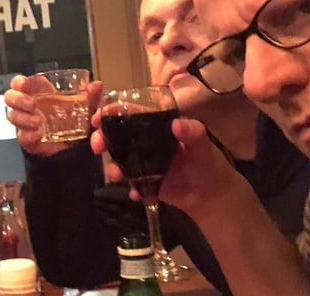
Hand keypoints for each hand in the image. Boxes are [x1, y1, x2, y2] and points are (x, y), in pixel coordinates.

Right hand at [5, 75, 101, 154]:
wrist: (71, 146)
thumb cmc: (73, 119)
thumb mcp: (85, 106)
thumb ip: (91, 96)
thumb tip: (96, 85)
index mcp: (38, 92)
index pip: (19, 82)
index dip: (18, 82)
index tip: (24, 85)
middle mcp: (27, 105)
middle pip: (9, 97)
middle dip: (17, 99)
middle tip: (32, 104)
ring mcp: (25, 122)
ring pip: (12, 116)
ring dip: (23, 118)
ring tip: (39, 122)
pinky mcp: (27, 138)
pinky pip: (21, 135)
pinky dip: (28, 134)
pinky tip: (38, 134)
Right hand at [91, 113, 237, 210]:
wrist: (213, 196)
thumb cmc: (209, 164)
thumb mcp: (203, 145)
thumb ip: (192, 132)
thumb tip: (176, 124)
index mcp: (158, 126)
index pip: (131, 113)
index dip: (112, 113)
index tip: (98, 118)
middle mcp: (146, 142)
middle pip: (117, 135)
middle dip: (102, 139)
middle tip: (97, 147)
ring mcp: (144, 162)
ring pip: (119, 159)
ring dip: (112, 166)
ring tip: (116, 176)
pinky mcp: (145, 181)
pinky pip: (131, 182)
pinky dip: (131, 188)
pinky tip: (137, 194)